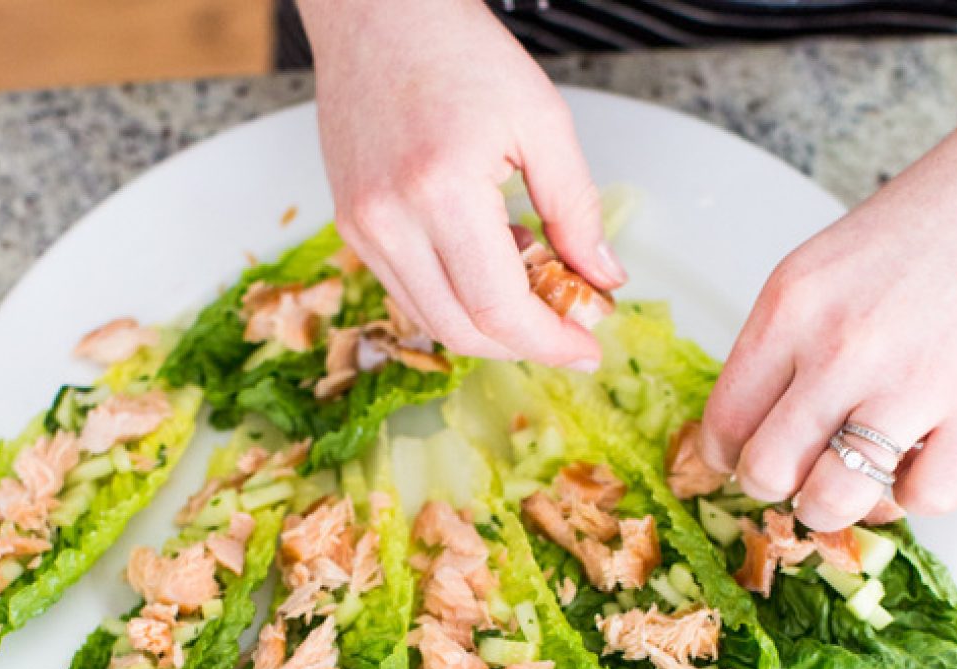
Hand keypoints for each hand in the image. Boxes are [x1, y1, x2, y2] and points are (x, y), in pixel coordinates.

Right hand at [300, 0, 624, 366]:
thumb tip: (604, 277)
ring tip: (530, 283)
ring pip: (433, 321)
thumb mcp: (542, 121)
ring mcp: (363, 229)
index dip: (548, 342)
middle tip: (568, 331)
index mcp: (441, 189)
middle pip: (463, 330)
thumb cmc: (455, 48)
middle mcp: (390, 220)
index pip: (498, 308)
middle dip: (523, 344)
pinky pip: (410, 293)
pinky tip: (489, 263)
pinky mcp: (353, 228)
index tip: (586, 348)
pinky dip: (457, 299)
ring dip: (491, 325)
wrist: (376, 12)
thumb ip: (577, 209)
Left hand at [698, 0, 956, 529]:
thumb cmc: (910, 238)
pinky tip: (914, 462)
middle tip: (795, 473)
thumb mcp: (813, 274)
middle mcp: (842, 348)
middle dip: (773, 487)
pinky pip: (921, 498)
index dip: (725, 456)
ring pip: (832, 500)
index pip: (723, 422)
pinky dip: (914, 495)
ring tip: (846, 485)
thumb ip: (774, 350)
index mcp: (789, 310)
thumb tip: (740, 438)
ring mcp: (912, 381)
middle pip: (767, 472)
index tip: (740, 458)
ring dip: (832, 508)